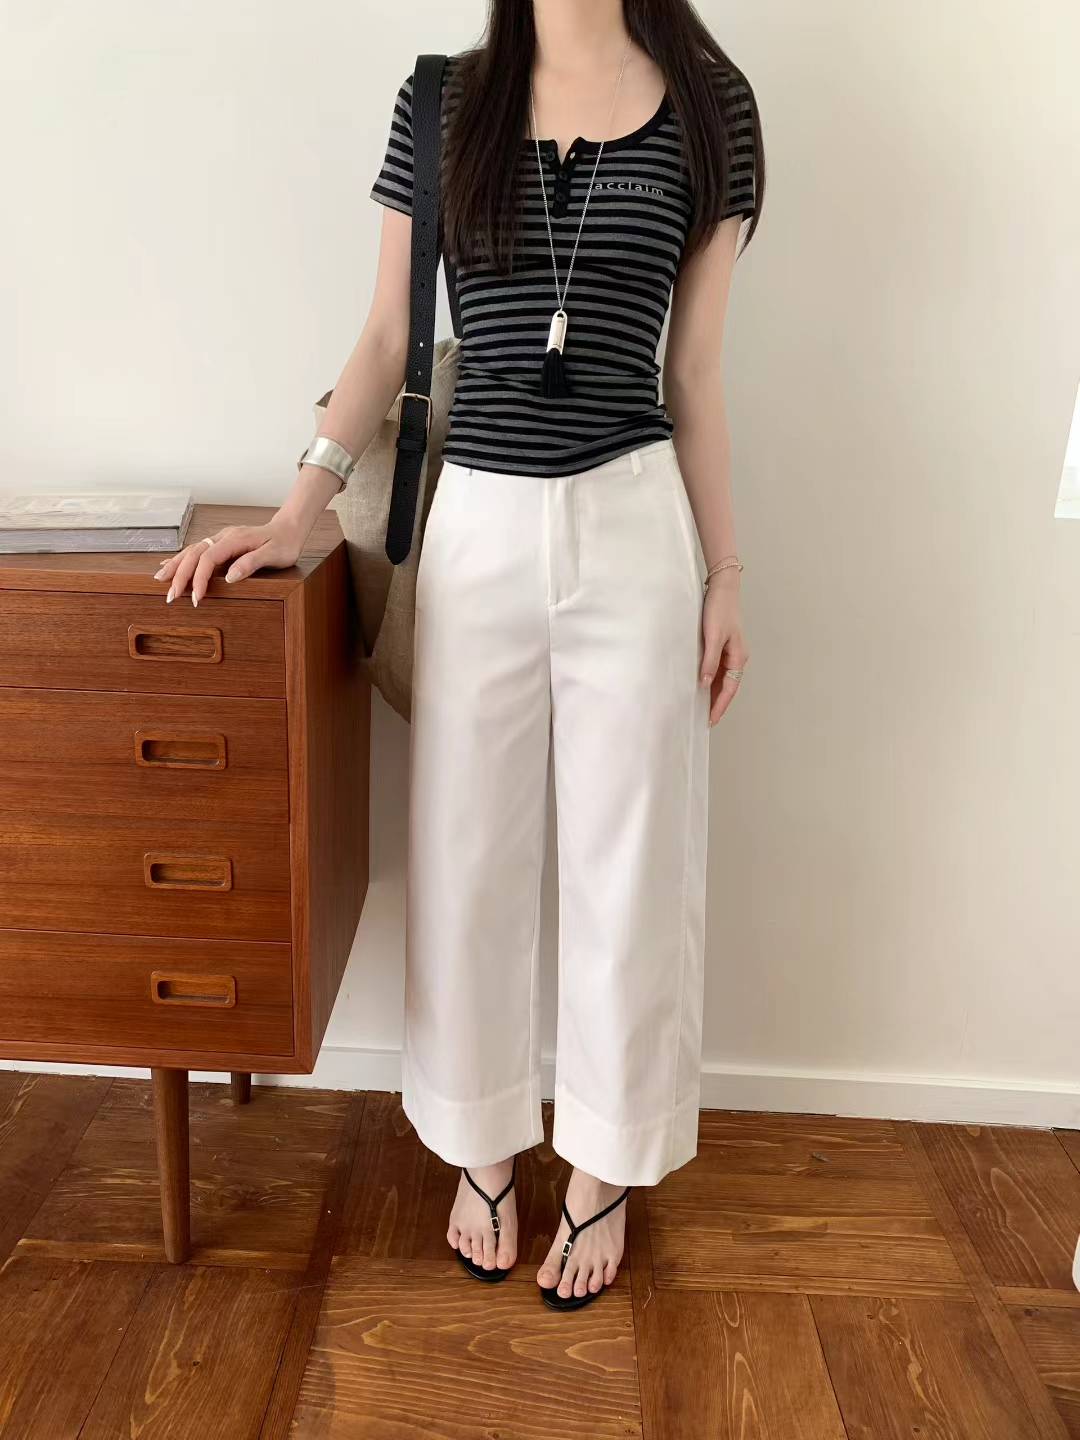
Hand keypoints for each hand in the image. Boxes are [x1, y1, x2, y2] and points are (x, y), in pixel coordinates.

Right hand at [153, 517, 305, 605]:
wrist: (288, 529)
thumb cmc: (284, 544)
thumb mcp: (274, 555)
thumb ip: (252, 563)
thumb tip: (230, 576)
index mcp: (234, 540)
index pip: (209, 559)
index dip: (200, 578)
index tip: (196, 597)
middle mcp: (223, 537)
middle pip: (195, 554)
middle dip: (180, 575)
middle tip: (170, 596)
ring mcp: (220, 539)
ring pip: (191, 551)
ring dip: (175, 566)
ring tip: (160, 580)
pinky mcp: (220, 544)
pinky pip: (196, 551)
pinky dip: (181, 559)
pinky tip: (168, 565)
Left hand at [698, 572, 748, 724]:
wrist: (722, 588)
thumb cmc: (719, 609)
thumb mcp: (712, 636)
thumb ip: (709, 661)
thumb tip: (704, 683)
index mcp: (738, 657)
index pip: (729, 689)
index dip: (720, 706)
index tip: (711, 720)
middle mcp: (737, 658)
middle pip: (728, 687)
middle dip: (718, 704)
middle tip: (705, 720)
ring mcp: (730, 652)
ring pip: (723, 680)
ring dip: (714, 694)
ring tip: (701, 708)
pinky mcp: (723, 647)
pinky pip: (718, 669)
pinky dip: (711, 680)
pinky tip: (701, 686)